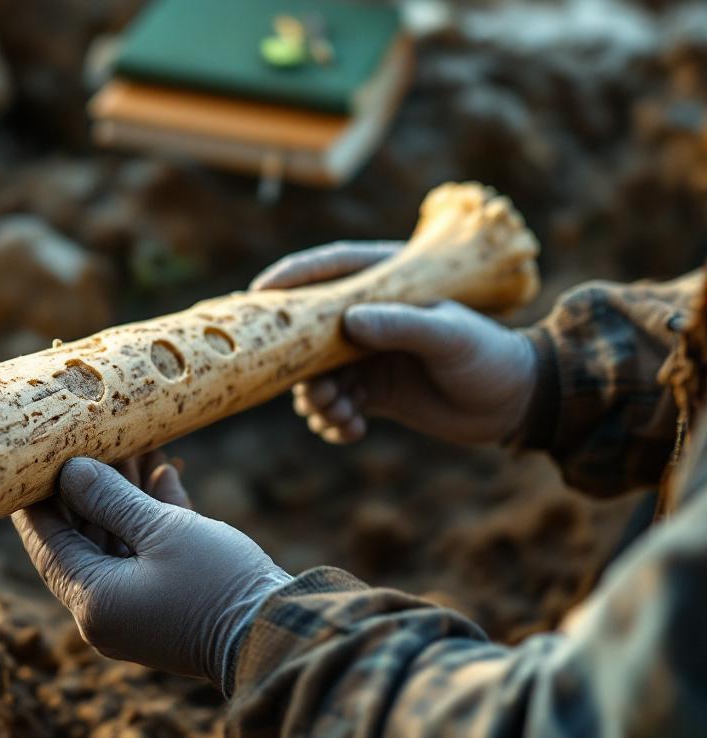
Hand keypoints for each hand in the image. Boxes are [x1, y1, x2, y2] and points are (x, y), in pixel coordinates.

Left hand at [12, 454, 290, 687]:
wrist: (281, 635)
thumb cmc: (218, 584)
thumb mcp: (161, 531)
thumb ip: (111, 498)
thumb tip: (69, 471)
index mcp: (93, 600)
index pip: (47, 542)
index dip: (36, 497)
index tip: (28, 457)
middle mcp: (107, 610)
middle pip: (83, 538)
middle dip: (91, 485)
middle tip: (91, 436)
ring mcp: (138, 607)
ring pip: (119, 540)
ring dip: (126, 494)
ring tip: (134, 441)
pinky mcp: (169, 601)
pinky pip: (149, 553)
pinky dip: (153, 516)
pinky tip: (164, 472)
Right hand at [251, 241, 537, 444]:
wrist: (515, 402)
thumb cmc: (487, 354)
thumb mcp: (447, 334)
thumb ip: (400, 325)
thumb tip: (348, 322)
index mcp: (386, 284)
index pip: (328, 270)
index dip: (289, 279)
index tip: (258, 294)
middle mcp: (369, 317)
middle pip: (309, 333)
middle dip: (301, 368)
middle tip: (316, 394)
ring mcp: (367, 354)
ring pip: (315, 375)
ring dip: (317, 400)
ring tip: (339, 417)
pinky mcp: (371, 389)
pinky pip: (334, 404)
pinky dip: (334, 420)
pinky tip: (352, 431)